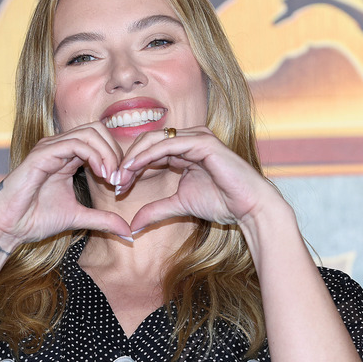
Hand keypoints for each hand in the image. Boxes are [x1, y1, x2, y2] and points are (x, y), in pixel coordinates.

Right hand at [0, 122, 131, 248]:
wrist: (8, 227)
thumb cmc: (35, 219)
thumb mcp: (78, 217)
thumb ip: (103, 220)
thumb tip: (128, 233)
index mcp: (67, 155)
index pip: (100, 140)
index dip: (117, 158)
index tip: (123, 185)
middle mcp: (59, 146)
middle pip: (98, 130)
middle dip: (116, 153)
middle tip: (121, 179)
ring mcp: (50, 147)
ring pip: (90, 133)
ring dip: (108, 154)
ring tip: (113, 179)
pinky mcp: (42, 154)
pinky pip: (75, 143)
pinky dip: (94, 156)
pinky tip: (101, 175)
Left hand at [116, 126, 289, 232]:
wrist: (249, 207)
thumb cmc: (222, 203)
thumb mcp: (179, 206)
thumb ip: (156, 210)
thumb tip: (133, 224)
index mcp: (185, 150)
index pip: (149, 150)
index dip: (130, 166)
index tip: (116, 186)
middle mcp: (190, 138)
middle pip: (148, 141)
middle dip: (127, 160)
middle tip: (113, 180)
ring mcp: (197, 137)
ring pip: (155, 139)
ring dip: (134, 158)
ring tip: (120, 176)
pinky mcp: (203, 142)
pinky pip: (168, 144)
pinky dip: (148, 155)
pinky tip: (134, 167)